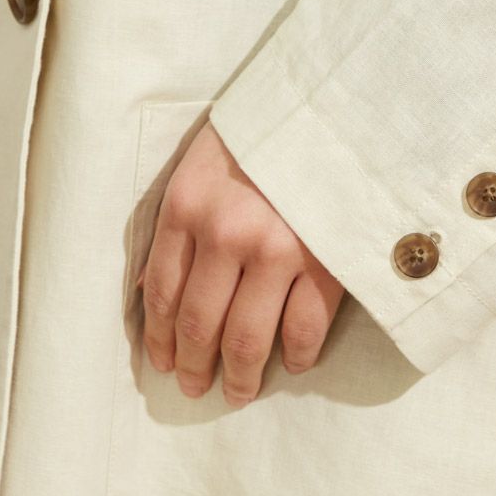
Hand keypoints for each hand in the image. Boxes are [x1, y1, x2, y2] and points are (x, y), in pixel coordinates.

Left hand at [136, 120, 344, 406]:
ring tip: (238, 392)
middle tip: (195, 389)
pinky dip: (295, 355)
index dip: (160, 337)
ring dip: (240, 375)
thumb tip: (158, 286)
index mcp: (188, 206)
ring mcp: (278, 252)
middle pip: (199, 324)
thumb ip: (185, 216)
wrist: (338, 104)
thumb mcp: (206, 160)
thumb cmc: (269, 128)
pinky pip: (304, 328)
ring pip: (247, 338)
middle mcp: (226, 235)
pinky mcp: (325, 261)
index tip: (163, 361)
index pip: (160, 291)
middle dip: (194, 366)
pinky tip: (292, 364)